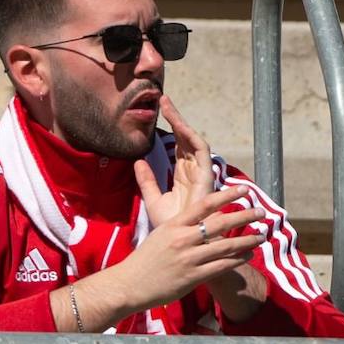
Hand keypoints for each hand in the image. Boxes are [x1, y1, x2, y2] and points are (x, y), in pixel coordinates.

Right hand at [115, 181, 265, 311]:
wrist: (129, 284)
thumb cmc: (144, 259)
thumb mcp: (159, 234)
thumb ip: (180, 226)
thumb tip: (198, 217)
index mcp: (173, 225)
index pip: (204, 205)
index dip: (227, 195)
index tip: (243, 189)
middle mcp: (182, 239)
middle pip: (220, 223)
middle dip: (245, 216)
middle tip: (261, 212)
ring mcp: (189, 258)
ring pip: (227, 246)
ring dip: (248, 240)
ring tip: (262, 236)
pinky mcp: (194, 276)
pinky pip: (223, 266)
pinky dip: (239, 259)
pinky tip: (248, 254)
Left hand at [135, 94, 212, 227]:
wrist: (183, 242)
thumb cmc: (172, 226)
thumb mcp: (153, 199)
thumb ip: (147, 180)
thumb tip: (137, 161)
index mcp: (183, 176)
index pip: (177, 147)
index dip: (170, 130)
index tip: (158, 113)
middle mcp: (193, 172)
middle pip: (185, 139)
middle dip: (175, 119)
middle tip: (162, 100)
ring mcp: (201, 174)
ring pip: (193, 141)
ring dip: (182, 123)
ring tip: (168, 106)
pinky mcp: (207, 178)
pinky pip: (202, 153)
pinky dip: (192, 138)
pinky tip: (181, 126)